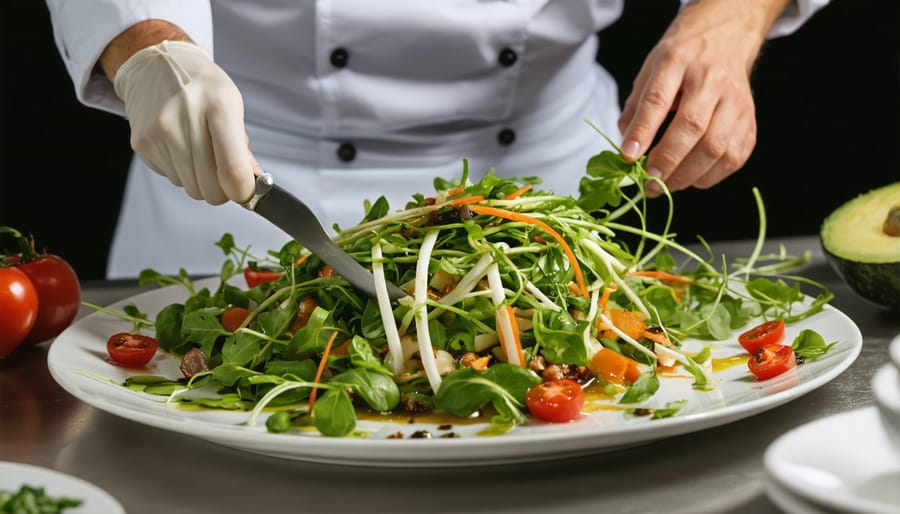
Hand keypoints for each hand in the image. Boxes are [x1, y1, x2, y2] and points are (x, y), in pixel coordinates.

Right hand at [112, 40, 257, 204]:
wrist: (155, 65)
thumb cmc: (200, 84)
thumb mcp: (232, 103)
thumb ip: (242, 146)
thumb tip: (250, 183)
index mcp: (219, 106)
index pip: (232, 170)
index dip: (242, 191)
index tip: (244, 191)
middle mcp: (187, 118)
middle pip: (210, 188)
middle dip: (221, 188)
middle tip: (221, 169)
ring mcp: (160, 132)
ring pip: (190, 187)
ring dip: (199, 179)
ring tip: (197, 149)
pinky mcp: (142, 143)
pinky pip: (171, 178)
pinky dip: (180, 169)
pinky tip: (179, 144)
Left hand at [617, 0, 789, 196]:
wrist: (725, 38)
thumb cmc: (682, 59)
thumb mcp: (650, 69)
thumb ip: (636, 107)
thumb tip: (627, 148)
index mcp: (679, 60)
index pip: (658, 99)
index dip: (642, 131)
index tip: (628, 157)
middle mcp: (711, 79)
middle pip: (692, 126)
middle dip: (668, 161)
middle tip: (649, 183)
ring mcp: (736, 100)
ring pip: (716, 147)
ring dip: (688, 175)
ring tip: (667, 185)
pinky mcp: (750, 120)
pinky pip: (734, 157)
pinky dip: (711, 176)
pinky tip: (692, 178)